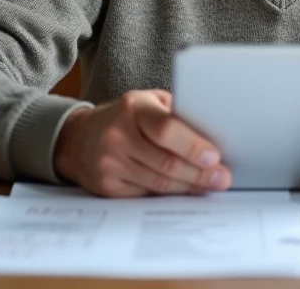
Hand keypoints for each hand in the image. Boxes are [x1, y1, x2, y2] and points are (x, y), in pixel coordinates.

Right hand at [52, 89, 232, 197]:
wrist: (77, 139)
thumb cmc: (124, 118)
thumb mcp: (146, 102)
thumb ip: (174, 113)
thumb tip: (212, 133)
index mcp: (133, 108)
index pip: (165, 129)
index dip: (192, 146)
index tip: (215, 157)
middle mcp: (118, 136)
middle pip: (166, 162)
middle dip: (199, 173)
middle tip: (222, 178)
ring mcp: (110, 163)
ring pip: (158, 183)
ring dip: (189, 187)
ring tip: (210, 186)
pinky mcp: (107, 187)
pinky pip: (146, 195)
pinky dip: (169, 196)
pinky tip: (185, 192)